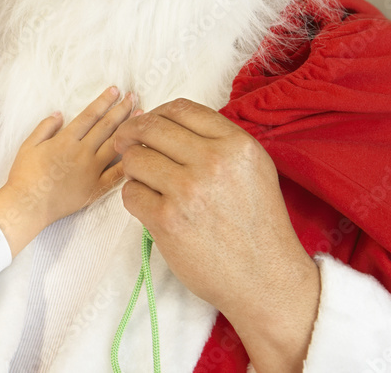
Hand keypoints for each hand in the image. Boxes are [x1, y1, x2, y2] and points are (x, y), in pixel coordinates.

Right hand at [0, 87, 133, 256]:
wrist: (28, 205)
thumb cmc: (24, 176)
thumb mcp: (28, 145)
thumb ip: (44, 127)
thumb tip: (59, 114)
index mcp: (65, 140)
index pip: (90, 115)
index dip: (103, 101)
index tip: (115, 90)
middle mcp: (82, 152)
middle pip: (106, 126)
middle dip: (121, 109)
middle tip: (133, 96)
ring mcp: (91, 171)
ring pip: (115, 145)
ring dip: (129, 129)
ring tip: (141, 115)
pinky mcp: (95, 188)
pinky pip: (116, 174)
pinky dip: (129, 161)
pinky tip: (140, 150)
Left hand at [113, 98, 319, 371]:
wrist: (266, 280)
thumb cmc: (257, 226)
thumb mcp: (253, 170)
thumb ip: (217, 142)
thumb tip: (167, 123)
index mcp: (237, 145)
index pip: (181, 109)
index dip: (157, 113)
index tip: (147, 123)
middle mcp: (213, 162)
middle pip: (151, 128)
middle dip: (131, 132)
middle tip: (124, 142)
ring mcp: (188, 190)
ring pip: (134, 158)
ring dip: (131, 167)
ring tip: (142, 180)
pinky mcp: (167, 219)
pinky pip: (130, 193)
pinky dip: (134, 198)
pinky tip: (149, 206)